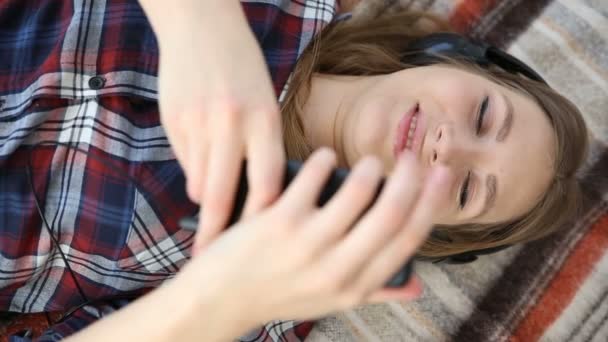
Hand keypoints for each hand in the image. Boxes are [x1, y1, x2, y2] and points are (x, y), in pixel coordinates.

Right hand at [144, 0, 285, 250]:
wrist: (202, 27)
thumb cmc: (243, 70)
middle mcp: (231, 123)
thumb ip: (260, 148)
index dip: (262, 219)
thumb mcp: (265, 103)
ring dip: (205, 199)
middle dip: (217, 232)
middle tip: (212, 257)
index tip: (258, 244)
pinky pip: (184, 162)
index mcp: (265, 119)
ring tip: (209, 208)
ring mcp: (198, 122)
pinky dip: (194, 170)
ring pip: (199, 182)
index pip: (268, 183)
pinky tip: (201, 159)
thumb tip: (250, 197)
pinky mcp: (173, 121)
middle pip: (223, 194)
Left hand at [175, 148, 449, 332]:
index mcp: (355, 287)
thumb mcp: (332, 302)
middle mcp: (336, 268)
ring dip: (371, 168)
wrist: (220, 300)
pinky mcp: (277, 220)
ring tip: (370, 161)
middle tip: (412, 157)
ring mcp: (306, 244)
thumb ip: (376, 292)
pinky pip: (313, 177)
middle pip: (391, 213)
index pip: (407, 240)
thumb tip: (418, 289)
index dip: (432, 203)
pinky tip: (326, 157)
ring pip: (358, 191)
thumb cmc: (279, 296)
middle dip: (411, 178)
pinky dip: (325, 161)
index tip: (442, 176)